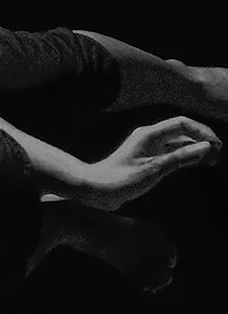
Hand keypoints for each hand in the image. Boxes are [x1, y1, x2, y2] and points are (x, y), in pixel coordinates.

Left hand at [83, 116, 220, 210]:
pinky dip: (185, 157)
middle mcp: (149, 137)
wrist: (97, 189)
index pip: (182, 123)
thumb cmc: (122, 179)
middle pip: (182, 132)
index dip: (202, 131)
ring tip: (211, 161)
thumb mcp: (154, 170)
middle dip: (201, 140)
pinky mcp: (147, 159)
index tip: (217, 146)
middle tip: (218, 156)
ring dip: (195, 149)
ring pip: (177, 143)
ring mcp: (148, 148)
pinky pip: (171, 153)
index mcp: (149, 134)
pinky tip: (195, 164)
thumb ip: (180, 158)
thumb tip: (205, 147)